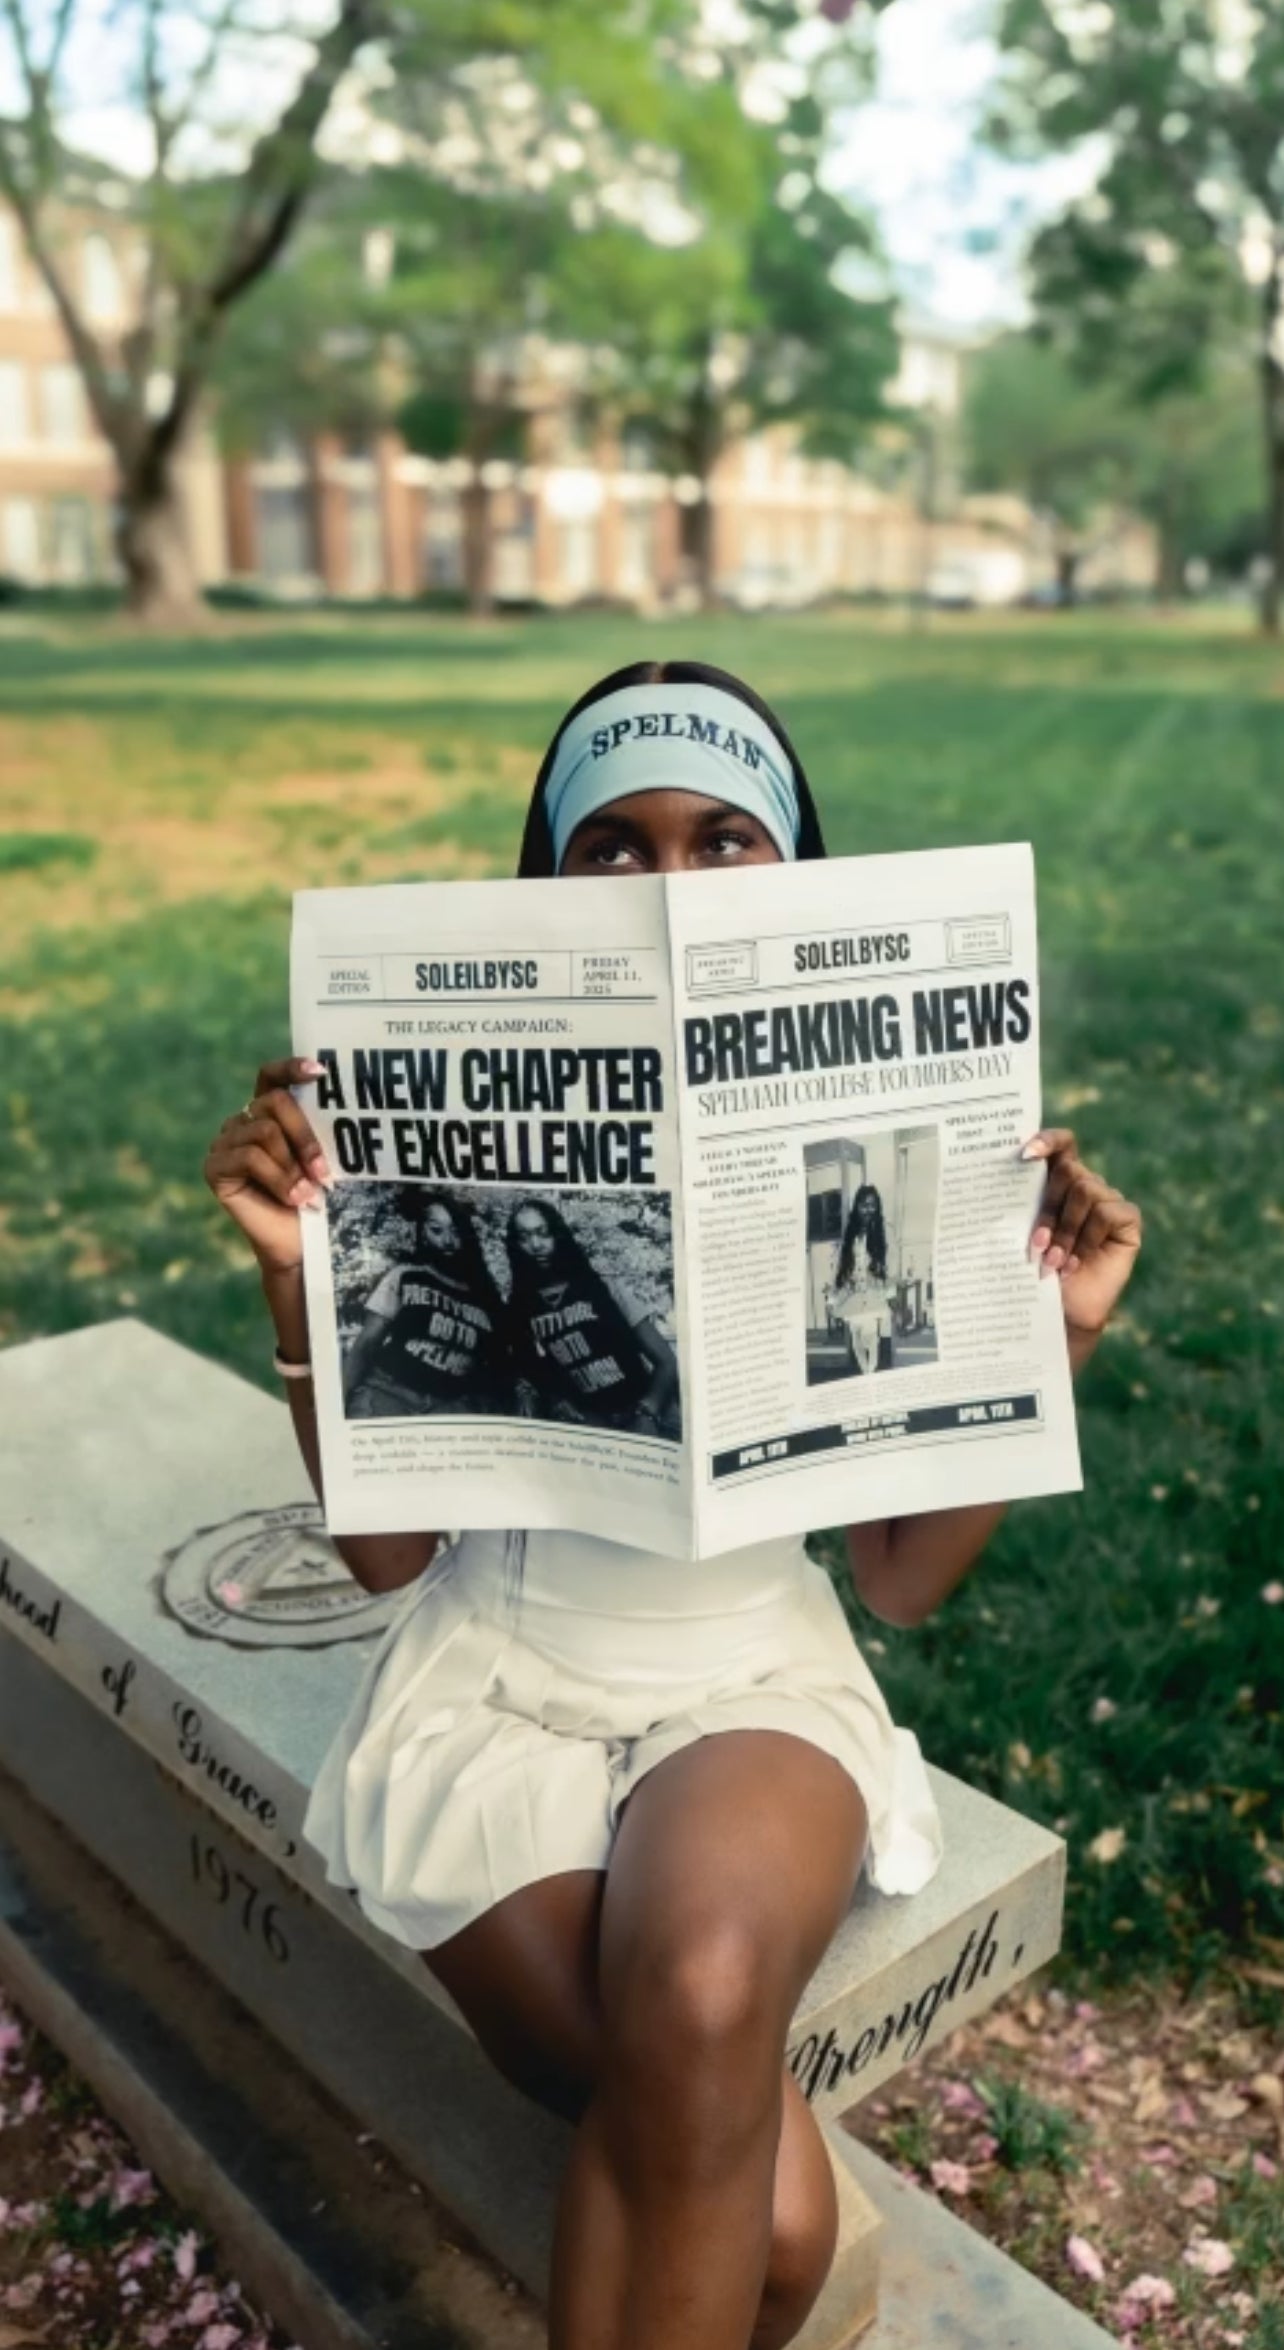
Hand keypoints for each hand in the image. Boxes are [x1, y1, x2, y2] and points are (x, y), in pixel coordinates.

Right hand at [202, 1056, 331, 1276]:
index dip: (291, 1067)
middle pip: (275, 1101)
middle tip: (324, 1170)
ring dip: (293, 1164)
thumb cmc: (318, 1198)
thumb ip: (318, 1125)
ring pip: (265, 1131)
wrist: (303, 1245)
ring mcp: (225, 1143)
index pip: (271, 1077)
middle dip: (305, 1135)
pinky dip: (278, 1178)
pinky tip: (293, 1198)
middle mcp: (243, 1122)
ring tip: (309, 1192)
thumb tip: (328, 1089)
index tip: (321, 1072)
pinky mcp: (214, 1168)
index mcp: (268, 1113)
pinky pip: (249, 1157)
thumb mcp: (323, 1156)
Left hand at [1022, 1127, 1141, 1348]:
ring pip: (1086, 1190)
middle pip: (1069, 1169)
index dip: (1048, 1140)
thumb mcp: (1023, 1233)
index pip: (1061, 1145)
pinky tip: (1076, 1263)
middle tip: (1036, 1243)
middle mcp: (1086, 1187)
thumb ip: (1023, 1202)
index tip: (1025, 1154)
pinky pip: (1107, 1212)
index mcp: (1059, 1183)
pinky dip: (1087, 1238)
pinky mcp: (1128, 1221)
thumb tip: (1006, 1171)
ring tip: (1053, 1261)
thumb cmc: (1034, 1272)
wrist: (1059, 1313)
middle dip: (1048, 1207)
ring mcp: (1109, 1202)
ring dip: (1065, 1229)